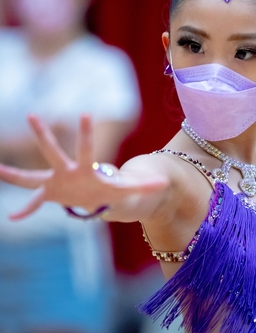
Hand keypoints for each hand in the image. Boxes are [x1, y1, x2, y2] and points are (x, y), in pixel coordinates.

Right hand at [0, 114, 167, 219]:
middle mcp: (66, 171)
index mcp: (85, 168)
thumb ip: (143, 186)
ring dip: (16, 176)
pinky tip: (13, 219)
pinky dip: (25, 212)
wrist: (94, 194)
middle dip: (43, 136)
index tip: (86, 113)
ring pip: (32, 177)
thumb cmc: (107, 187)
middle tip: (31, 115)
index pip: (86, 148)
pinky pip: (33, 204)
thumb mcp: (125, 190)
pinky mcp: (49, 195)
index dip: (86, 133)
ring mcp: (54, 182)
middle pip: (53, 153)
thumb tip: (165, 183)